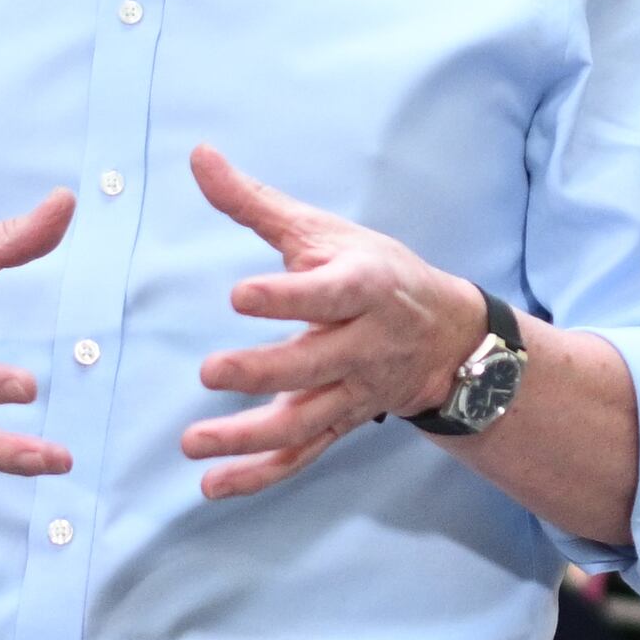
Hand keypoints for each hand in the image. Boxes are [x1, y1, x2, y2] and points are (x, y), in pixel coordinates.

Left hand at [180, 148, 488, 499]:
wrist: (446, 334)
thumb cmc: (373, 270)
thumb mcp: (323, 229)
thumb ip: (255, 202)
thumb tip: (198, 154)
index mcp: (363, 287)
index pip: (326, 293)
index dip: (287, 296)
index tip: (240, 296)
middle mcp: (363, 345)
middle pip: (313, 365)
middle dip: (263, 372)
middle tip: (210, 373)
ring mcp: (353, 391)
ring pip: (304, 421)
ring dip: (248, 438)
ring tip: (193, 443)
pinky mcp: (341, 422)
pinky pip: (301, 455)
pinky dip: (260, 475)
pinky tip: (212, 484)